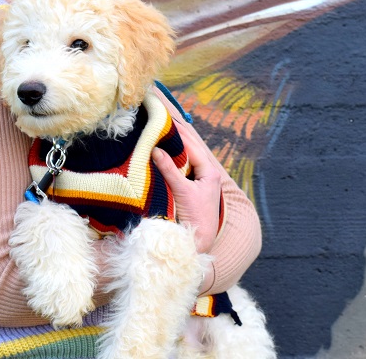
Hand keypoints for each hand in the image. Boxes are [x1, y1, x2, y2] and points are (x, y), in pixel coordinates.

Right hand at [151, 111, 223, 254]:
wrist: (198, 243)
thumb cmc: (196, 217)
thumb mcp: (182, 190)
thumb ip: (169, 169)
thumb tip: (155, 149)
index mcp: (210, 173)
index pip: (193, 147)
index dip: (180, 134)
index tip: (167, 121)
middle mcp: (207, 176)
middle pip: (190, 152)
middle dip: (177, 140)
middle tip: (162, 125)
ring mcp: (200, 184)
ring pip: (186, 162)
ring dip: (174, 152)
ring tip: (159, 137)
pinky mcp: (192, 193)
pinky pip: (181, 173)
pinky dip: (172, 164)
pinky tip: (161, 159)